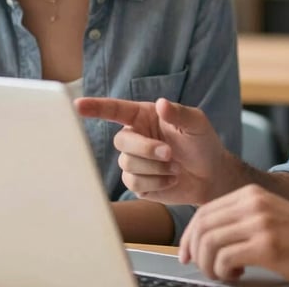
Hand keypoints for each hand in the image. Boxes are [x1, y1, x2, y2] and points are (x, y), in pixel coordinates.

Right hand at [75, 97, 238, 203]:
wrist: (211, 176)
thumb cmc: (203, 143)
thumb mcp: (196, 123)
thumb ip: (179, 113)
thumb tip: (161, 104)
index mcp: (144, 116)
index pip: (115, 110)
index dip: (95, 107)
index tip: (77, 105)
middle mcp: (135, 136)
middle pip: (121, 141)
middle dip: (145, 149)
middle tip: (170, 153)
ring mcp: (134, 160)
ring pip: (127, 165)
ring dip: (155, 167)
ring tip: (175, 167)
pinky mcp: (138, 183)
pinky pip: (135, 184)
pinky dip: (156, 182)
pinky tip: (171, 179)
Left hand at [179, 185, 288, 283]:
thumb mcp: (269, 215)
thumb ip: (242, 219)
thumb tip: (209, 239)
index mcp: (251, 194)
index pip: (204, 211)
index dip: (190, 234)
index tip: (187, 252)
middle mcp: (252, 203)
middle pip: (202, 225)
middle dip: (194, 251)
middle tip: (201, 268)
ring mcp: (259, 222)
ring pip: (209, 243)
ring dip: (209, 265)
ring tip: (222, 274)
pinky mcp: (266, 245)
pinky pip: (225, 258)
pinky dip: (223, 271)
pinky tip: (237, 275)